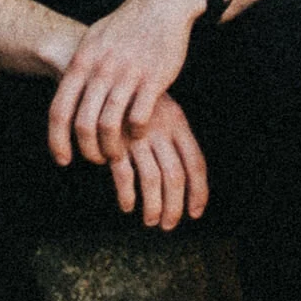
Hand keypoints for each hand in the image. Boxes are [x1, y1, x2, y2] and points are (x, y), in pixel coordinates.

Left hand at [47, 0, 201, 169]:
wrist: (161, 5)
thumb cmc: (125, 26)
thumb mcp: (93, 41)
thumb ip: (79, 69)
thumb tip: (65, 96)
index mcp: (82, 62)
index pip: (59, 111)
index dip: (57, 141)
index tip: (62, 160)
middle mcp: (100, 70)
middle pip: (83, 125)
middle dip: (88, 151)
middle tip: (96, 159)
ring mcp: (126, 75)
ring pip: (110, 126)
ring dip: (112, 148)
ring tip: (116, 154)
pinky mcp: (152, 80)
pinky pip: (138, 118)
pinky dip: (136, 134)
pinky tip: (138, 134)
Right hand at [106, 93, 208, 230]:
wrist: (102, 74)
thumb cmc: (134, 98)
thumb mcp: (160, 110)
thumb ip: (172, 138)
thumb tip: (184, 179)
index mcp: (178, 121)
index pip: (195, 162)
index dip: (198, 191)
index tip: (195, 213)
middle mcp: (160, 129)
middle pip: (175, 176)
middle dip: (175, 206)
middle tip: (169, 226)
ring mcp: (137, 135)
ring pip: (152, 179)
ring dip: (154, 206)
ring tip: (152, 221)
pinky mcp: (113, 140)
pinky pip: (124, 175)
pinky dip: (127, 195)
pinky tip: (128, 207)